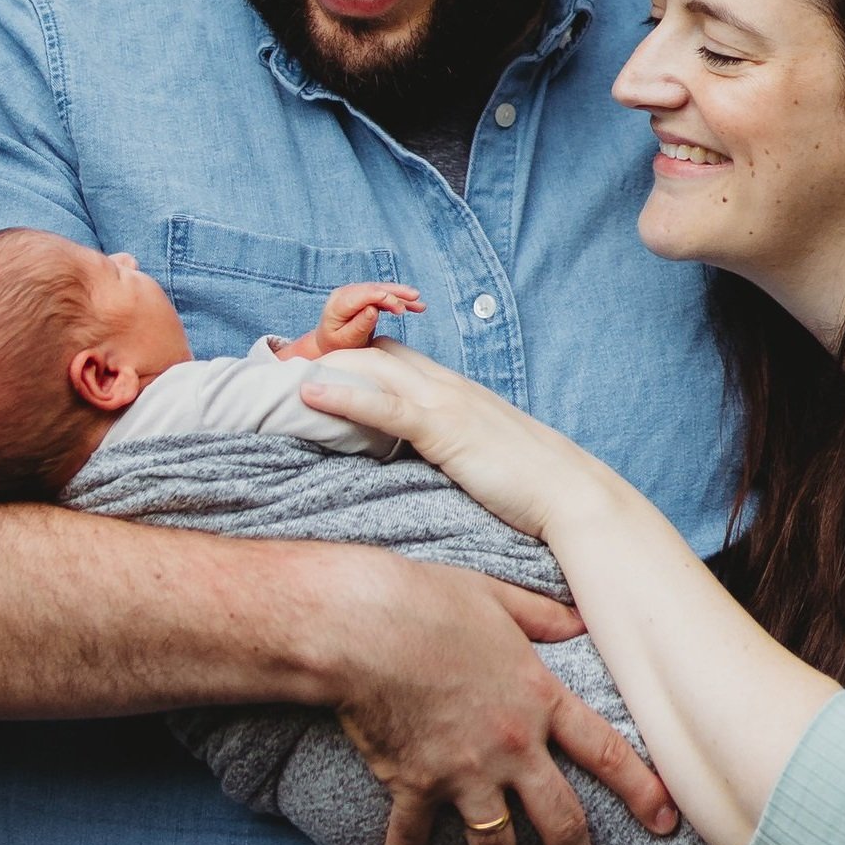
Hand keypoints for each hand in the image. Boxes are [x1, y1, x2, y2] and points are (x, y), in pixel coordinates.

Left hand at [302, 343, 599, 545]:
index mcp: (452, 390)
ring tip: (276, 375)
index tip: (306, 373)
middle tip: (277, 371)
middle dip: (326, 354)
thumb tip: (409, 464)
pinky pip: (386, 404)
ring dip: (324, 367)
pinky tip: (310, 393)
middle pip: (374, 351)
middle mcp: (445, 384)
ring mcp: (446, 401)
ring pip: (372, 368)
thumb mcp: (477, 455)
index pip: (390, 356)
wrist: (568, 494)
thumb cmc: (527, 484)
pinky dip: (345, 395)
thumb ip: (445, 447)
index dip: (348, 359)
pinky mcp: (445, 427)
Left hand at [305, 281, 423, 358]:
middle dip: (397, 293)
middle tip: (415, 298)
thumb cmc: (335, 347)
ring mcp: (355, 293)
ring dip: (402, 296)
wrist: (327, 347)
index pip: (364, 294)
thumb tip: (373, 309)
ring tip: (420, 302)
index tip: (400, 307)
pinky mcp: (364, 297)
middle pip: (375, 288)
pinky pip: (383, 296)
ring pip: (382, 290)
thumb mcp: (345, 341)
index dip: (384, 297)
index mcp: (338, 303)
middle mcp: (346, 293)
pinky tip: (414, 304)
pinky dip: (399, 301)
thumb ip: (359, 325)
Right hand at [325, 547, 676, 844]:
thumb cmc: (431, 601)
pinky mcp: (415, 784)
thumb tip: (580, 618)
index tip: (666, 821)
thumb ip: (544, 617)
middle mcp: (511, 745)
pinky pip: (412, 839)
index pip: (605, 752)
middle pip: (561, 822)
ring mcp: (463, 771)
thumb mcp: (498, 598)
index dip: (641, 790)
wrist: (365, 625)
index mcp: (538, 698)